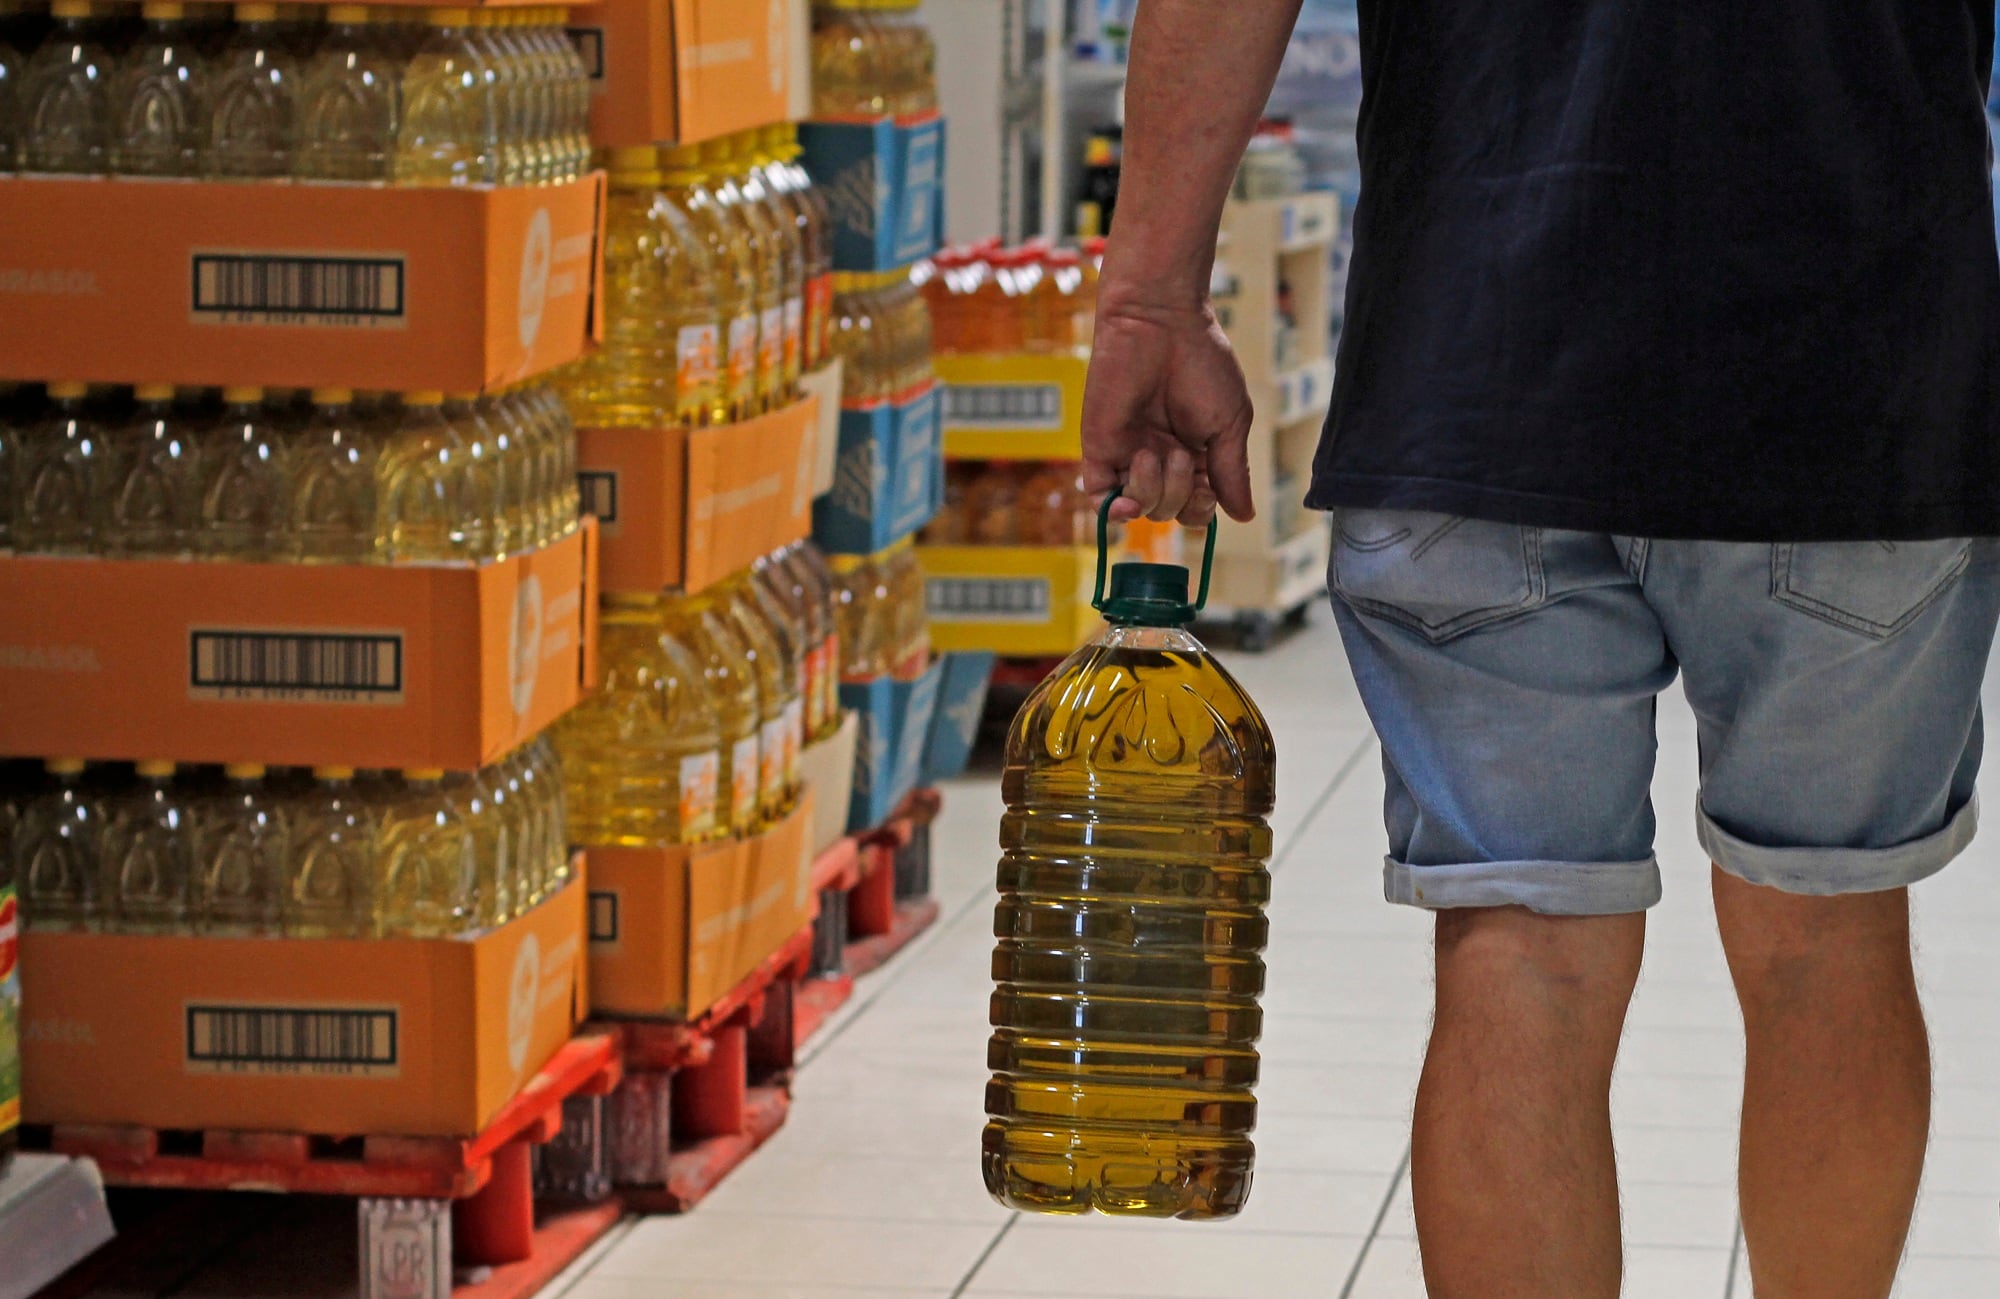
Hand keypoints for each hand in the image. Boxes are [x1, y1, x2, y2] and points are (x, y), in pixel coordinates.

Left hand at [1081, 297, 1255, 525]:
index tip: (1207, 488)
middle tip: (1181, 453)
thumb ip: (1232, 473)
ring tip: (1154, 453)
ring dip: (1153, 491)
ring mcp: (1127, 454)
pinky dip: (1113, 508)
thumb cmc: (1202, 364)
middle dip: (1179, 494)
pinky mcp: (1099, 447)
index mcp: (1194, 454)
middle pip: (1167, 510)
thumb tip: (1244, 517)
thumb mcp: (1230, 423)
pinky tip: (1126, 500)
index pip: (1194, 506)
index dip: (1200, 510)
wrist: (1161, 323)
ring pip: (1137, 507)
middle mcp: (1160, 457)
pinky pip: (1099, 496)